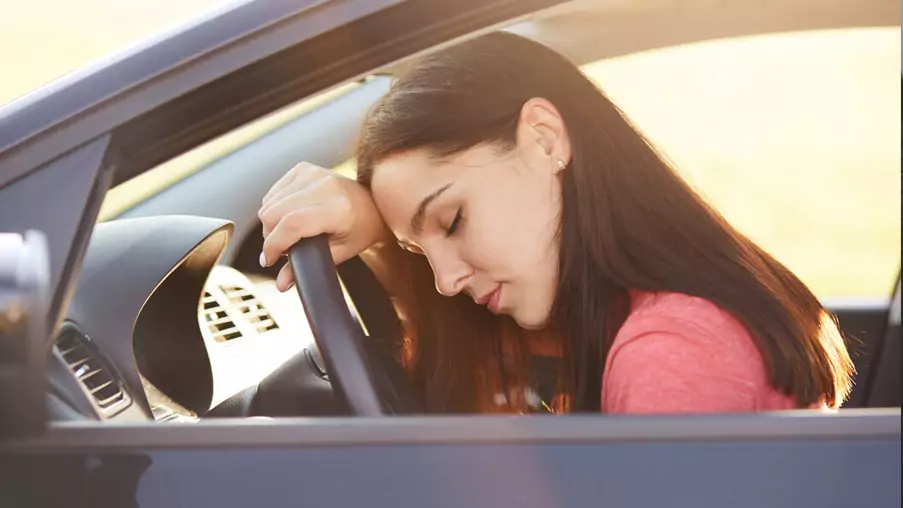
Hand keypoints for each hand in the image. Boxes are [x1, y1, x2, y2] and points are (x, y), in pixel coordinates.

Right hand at [258, 162, 389, 290]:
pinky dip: (274, 207)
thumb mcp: (339, 253)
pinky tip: (288, 216)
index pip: (292, 224)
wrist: (373, 204)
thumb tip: (281, 284)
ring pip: (269, 202)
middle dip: (270, 237)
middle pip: (274, 212)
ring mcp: (313, 173)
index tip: (269, 260)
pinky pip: (273, 191)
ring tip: (287, 234)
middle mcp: (325, 186)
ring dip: (271, 223)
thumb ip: (309, 267)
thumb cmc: (360, 229)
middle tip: (281, 250)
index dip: (274, 244)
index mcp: (338, 208)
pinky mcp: (304, 168)